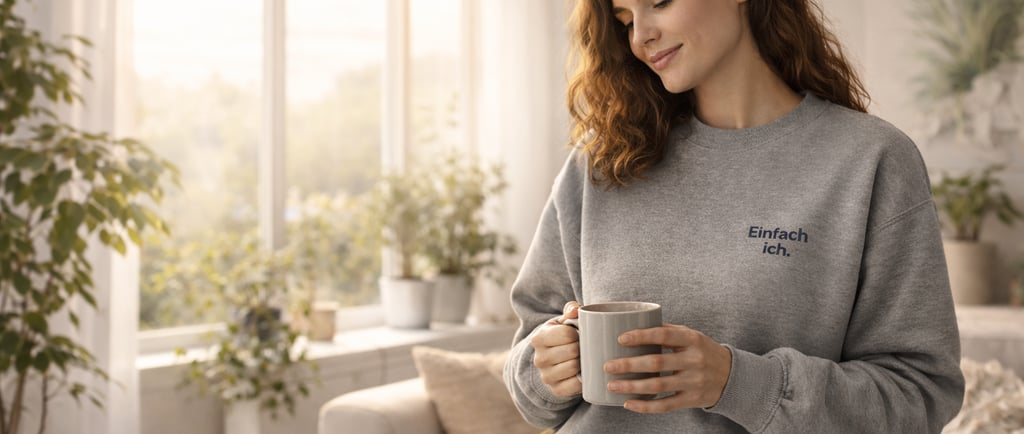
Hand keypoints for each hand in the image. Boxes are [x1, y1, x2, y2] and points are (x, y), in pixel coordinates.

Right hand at [530, 301, 581, 396]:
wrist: (553, 360)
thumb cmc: (562, 336)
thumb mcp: (563, 321)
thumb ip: (570, 310)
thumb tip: (575, 310)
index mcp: (539, 338)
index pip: (567, 334)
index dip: (578, 334)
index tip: (579, 335)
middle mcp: (539, 358)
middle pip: (572, 351)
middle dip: (582, 348)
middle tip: (584, 347)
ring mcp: (546, 376)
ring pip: (574, 367)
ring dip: (583, 362)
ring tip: (583, 358)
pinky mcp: (555, 390)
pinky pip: (575, 385)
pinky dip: (583, 379)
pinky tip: (583, 371)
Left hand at [604, 324, 731, 412]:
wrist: (732, 376)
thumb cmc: (704, 351)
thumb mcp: (692, 336)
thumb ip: (668, 331)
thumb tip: (635, 324)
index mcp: (692, 339)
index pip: (663, 335)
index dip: (641, 336)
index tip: (620, 339)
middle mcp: (694, 360)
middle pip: (656, 363)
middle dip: (629, 365)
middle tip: (608, 366)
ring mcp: (694, 382)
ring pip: (658, 386)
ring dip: (632, 387)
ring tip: (612, 385)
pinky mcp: (692, 400)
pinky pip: (666, 405)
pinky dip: (645, 407)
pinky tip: (628, 404)